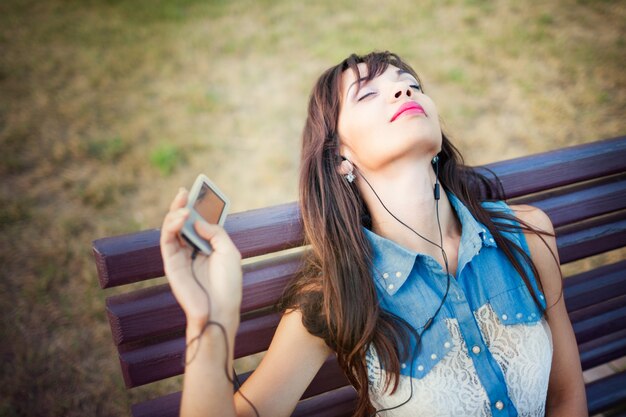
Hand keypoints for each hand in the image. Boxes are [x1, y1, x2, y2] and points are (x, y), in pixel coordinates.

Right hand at [160, 188, 242, 329]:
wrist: (221, 310)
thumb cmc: (228, 284)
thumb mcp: (229, 252)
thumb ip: (215, 233)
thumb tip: (198, 220)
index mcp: (207, 247)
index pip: (198, 222)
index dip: (197, 207)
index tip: (198, 191)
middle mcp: (192, 250)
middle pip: (182, 223)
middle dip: (182, 206)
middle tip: (185, 191)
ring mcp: (180, 257)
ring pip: (171, 230)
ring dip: (174, 214)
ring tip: (183, 205)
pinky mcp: (172, 265)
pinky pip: (167, 242)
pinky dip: (171, 227)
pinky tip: (180, 218)